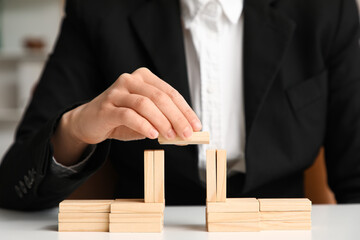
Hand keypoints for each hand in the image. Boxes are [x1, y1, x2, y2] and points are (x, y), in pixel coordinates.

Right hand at [52, 67, 201, 165]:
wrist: (89, 122)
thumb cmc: (121, 119)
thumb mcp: (146, 119)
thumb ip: (163, 121)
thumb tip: (185, 133)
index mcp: (144, 78)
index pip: (170, 93)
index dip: (185, 110)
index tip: (197, 126)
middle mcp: (131, 80)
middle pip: (160, 97)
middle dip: (177, 117)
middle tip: (187, 134)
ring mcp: (117, 92)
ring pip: (145, 104)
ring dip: (162, 122)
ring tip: (171, 136)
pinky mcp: (106, 106)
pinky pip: (128, 115)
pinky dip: (143, 125)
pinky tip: (152, 135)